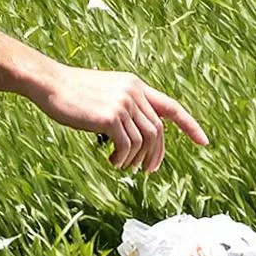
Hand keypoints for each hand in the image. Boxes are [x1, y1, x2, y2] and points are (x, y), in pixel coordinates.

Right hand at [35, 63, 207, 172]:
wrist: (51, 84)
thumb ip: (125, 108)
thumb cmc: (73, 94)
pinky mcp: (111, 116)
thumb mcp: (106, 94)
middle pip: (158, 132)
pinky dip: (123, 160)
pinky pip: (127, 147)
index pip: (171, 107)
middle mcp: (134, 92)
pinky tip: (112, 162)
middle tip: (147, 171)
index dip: (190, 126)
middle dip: (156, 156)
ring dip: (135, 160)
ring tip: (121, 165)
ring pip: (144, 142)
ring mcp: (124, 103)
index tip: (204, 142)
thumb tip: (138, 138)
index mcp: (135, 85)